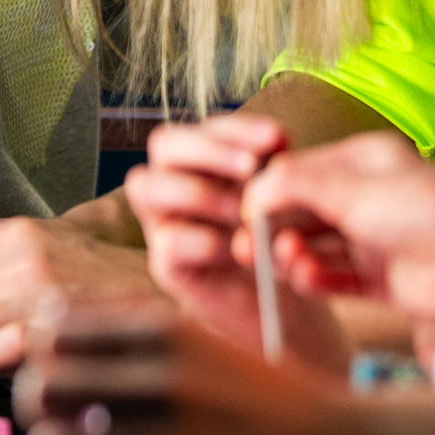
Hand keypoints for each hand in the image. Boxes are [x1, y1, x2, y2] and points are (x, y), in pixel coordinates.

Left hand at [15, 297, 358, 434]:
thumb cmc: (258, 392)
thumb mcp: (200, 339)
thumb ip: (128, 328)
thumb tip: (46, 320)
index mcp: (165, 330)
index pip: (54, 329)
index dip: (43, 350)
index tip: (57, 365)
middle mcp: (160, 379)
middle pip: (42, 385)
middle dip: (39, 402)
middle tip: (56, 414)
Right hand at [122, 114, 346, 372]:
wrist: (288, 307)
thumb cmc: (284, 243)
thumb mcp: (285, 199)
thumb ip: (276, 171)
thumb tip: (276, 147)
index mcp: (203, 162)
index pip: (202, 127)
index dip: (235, 128)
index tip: (277, 139)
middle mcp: (174, 186)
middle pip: (162, 144)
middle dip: (208, 151)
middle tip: (251, 169)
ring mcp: (164, 225)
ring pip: (146, 186)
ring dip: (199, 192)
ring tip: (242, 212)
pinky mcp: (167, 266)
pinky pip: (167, 241)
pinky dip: (205, 241)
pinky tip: (238, 249)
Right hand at [247, 131, 434, 322]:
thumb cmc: (422, 208)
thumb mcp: (349, 187)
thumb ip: (295, 186)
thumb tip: (252, 192)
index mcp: (363, 164)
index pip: (302, 172)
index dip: (271, 191)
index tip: (245, 209)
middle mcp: (366, 200)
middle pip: (305, 213)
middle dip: (275, 227)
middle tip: (249, 244)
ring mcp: (373, 241)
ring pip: (316, 248)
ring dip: (294, 255)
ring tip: (286, 259)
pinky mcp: (379, 280)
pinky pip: (334, 279)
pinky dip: (315, 279)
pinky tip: (306, 277)